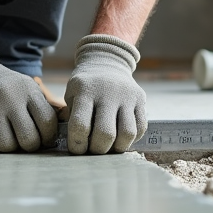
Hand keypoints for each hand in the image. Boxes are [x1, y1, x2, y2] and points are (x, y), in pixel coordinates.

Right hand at [0, 51, 57, 151]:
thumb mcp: (29, 90)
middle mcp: (10, 98)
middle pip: (28, 138)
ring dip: (10, 147)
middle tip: (27, 141)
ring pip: (7, 145)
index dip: (49, 137)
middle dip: (30, 146)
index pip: (47, 122)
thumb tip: (55, 140)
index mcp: (28, 90)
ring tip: (10, 137)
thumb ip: (43, 110)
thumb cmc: (10, 90)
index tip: (44, 139)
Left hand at [65, 35, 147, 154]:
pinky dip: (132, 139)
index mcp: (85, 90)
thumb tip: (77, 146)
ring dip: (117, 148)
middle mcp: (108, 92)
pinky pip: (141, 127)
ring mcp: (127, 96)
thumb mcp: (72, 95)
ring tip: (109, 147)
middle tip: (93, 150)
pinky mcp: (140, 99)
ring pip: (127, 133)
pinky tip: (121, 138)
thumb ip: (72, 117)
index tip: (77, 149)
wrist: (107, 62)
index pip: (80, 125)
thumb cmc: (85, 86)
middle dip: (98, 149)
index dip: (77, 144)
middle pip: (106, 133)